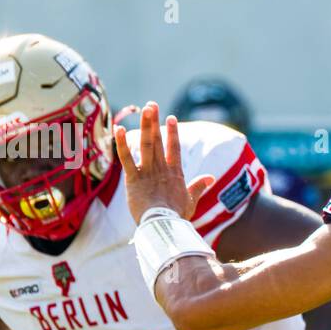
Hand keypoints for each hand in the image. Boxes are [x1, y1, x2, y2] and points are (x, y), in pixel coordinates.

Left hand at [118, 102, 214, 224]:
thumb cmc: (177, 217)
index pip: (174, 148)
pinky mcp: (133, 179)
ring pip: (146, 144)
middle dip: (155, 122)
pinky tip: (119, 129)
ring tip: (144, 109)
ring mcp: (147, 172)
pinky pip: (126, 158)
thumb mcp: (191, 201)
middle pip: (159, 141)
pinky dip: (122, 143)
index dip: (173, 132)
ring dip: (145, 125)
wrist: (163, 225)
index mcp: (175, 173)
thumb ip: (199, 187)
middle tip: (152, 104)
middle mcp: (162, 169)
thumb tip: (211, 177)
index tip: (171, 117)